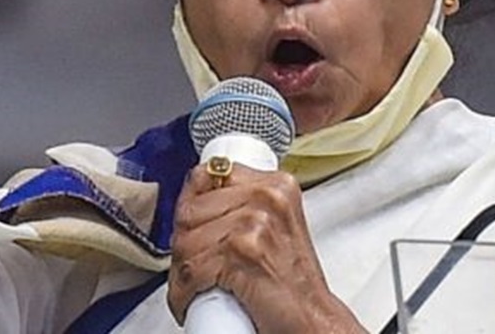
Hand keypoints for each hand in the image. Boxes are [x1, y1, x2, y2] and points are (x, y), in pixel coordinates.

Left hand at [168, 164, 363, 332]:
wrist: (313, 321)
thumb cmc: (293, 283)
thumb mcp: (272, 229)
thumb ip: (241, 206)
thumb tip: (194, 199)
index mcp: (275, 185)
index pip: (205, 175)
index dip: (188, 207)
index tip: (187, 228)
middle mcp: (267, 196)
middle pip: (189, 211)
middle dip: (181, 246)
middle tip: (190, 268)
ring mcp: (255, 222)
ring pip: (186, 243)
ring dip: (181, 275)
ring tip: (193, 288)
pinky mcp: (243, 251)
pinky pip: (192, 270)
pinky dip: (183, 293)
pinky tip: (191, 301)